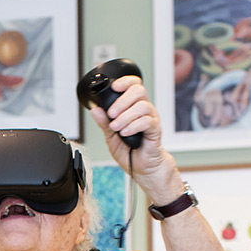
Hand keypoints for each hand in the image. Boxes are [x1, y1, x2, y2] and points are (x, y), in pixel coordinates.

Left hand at [88, 76, 184, 206]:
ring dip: (125, 116)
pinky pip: (147, 121)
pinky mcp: (155, 130)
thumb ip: (104, 123)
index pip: (133, 85)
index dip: (125, 81)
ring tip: (117, 128)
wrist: (142, 168)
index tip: (114, 88)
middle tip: (112, 114)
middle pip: (138, 90)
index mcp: (132, 108)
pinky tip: (125, 133)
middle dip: (122, 101)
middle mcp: (143, 110)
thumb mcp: (111, 137)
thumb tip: (95, 110)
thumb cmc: (130, 152)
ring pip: (141, 106)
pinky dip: (133, 126)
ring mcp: (151, 118)